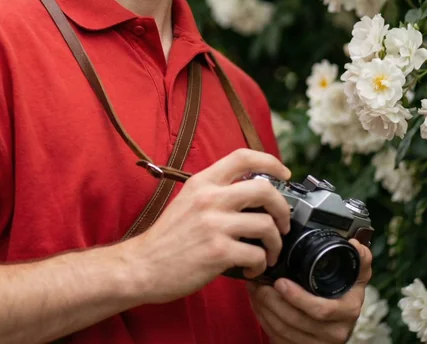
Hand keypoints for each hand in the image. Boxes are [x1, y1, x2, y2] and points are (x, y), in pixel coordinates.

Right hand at [127, 149, 291, 304]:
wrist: (143, 265)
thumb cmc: (167, 237)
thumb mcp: (188, 200)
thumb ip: (215, 192)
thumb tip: (249, 193)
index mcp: (203, 182)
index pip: (243, 157)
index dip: (270, 161)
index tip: (284, 173)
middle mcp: (209, 198)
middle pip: (264, 188)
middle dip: (282, 208)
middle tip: (283, 223)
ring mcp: (214, 224)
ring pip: (266, 224)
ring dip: (275, 242)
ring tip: (268, 253)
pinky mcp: (218, 252)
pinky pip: (256, 254)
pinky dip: (260, 264)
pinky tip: (251, 269)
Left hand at [246, 239, 372, 343]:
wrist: (338, 322)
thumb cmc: (344, 295)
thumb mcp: (355, 278)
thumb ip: (359, 259)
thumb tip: (355, 243)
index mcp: (347, 311)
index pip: (320, 309)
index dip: (298, 298)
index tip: (280, 282)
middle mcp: (335, 331)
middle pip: (296, 320)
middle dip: (272, 300)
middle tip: (258, 282)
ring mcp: (318, 343)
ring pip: (284, 330)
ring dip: (264, 308)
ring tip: (255, 289)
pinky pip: (279, 338)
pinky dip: (264, 320)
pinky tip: (258, 304)